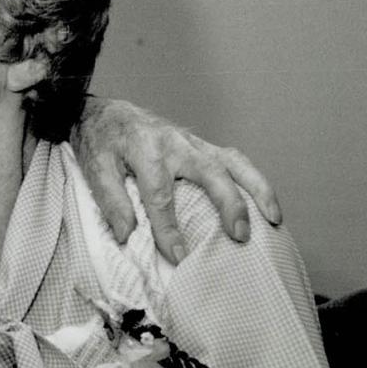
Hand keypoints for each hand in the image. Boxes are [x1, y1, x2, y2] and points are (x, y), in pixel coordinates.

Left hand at [73, 97, 280, 262]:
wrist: (102, 111)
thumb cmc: (99, 141)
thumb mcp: (93, 168)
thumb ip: (111, 201)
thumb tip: (127, 235)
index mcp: (146, 150)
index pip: (161, 195)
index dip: (170, 229)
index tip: (179, 256)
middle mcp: (176, 143)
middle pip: (211, 173)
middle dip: (229, 205)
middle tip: (240, 236)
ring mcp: (193, 142)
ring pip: (233, 163)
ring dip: (257, 189)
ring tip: (273, 219)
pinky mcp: (200, 145)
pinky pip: (233, 160)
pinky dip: (253, 180)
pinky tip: (264, 203)